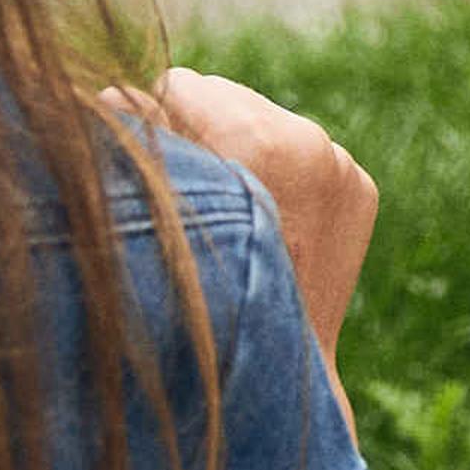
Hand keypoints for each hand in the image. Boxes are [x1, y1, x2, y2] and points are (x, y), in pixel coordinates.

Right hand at [111, 67, 379, 374]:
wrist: (280, 384)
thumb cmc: (197, 306)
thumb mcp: (155, 218)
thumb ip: (138, 145)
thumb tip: (109, 92)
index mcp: (259, 141)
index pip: (180, 85)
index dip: (144, 115)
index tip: (128, 150)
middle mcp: (312, 142)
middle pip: (225, 95)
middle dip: (193, 128)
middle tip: (172, 182)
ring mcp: (343, 165)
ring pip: (263, 119)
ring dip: (235, 149)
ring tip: (214, 209)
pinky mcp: (359, 186)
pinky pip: (302, 152)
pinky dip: (276, 175)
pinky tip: (258, 223)